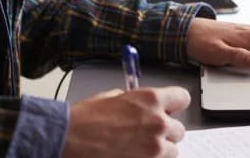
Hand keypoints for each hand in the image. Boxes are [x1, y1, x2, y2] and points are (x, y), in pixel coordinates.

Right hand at [63, 86, 190, 157]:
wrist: (68, 140)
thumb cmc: (84, 120)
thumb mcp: (111, 98)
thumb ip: (134, 101)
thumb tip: (142, 106)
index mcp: (151, 100)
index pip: (182, 98)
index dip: (174, 104)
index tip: (169, 109)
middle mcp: (157, 123)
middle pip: (179, 129)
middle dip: (165, 131)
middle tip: (147, 132)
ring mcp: (154, 148)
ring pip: (172, 151)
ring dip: (160, 150)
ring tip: (139, 148)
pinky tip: (133, 155)